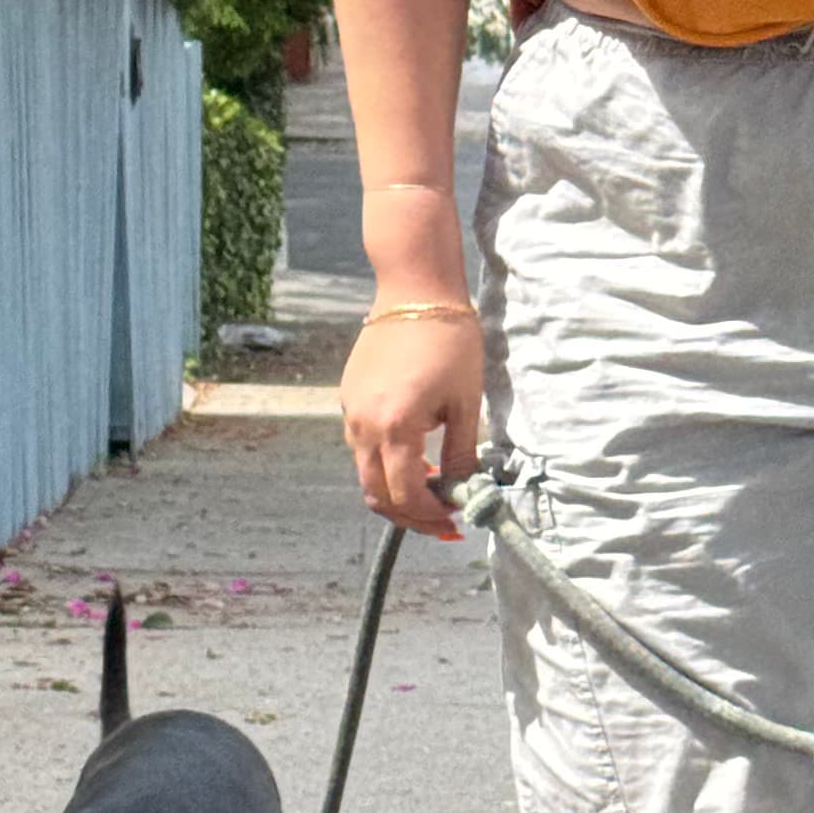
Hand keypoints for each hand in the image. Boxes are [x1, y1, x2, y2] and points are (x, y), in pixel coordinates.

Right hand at [343, 311, 482, 536]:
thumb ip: (460, 454)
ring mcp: (350, 411)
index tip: (453, 520)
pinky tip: (413, 455)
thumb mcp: (466, 403)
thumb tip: (463, 492)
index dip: (429, 515)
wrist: (415, 291)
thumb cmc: (450, 342)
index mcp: (396, 427)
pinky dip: (383, 461)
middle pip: (376, 493)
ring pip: (365, 471)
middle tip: (440, 521)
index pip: (405, 494)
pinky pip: (360, 444)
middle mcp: (364, 424)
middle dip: (408, 514)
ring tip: (430, 488)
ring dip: (394, 489)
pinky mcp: (347, 398)